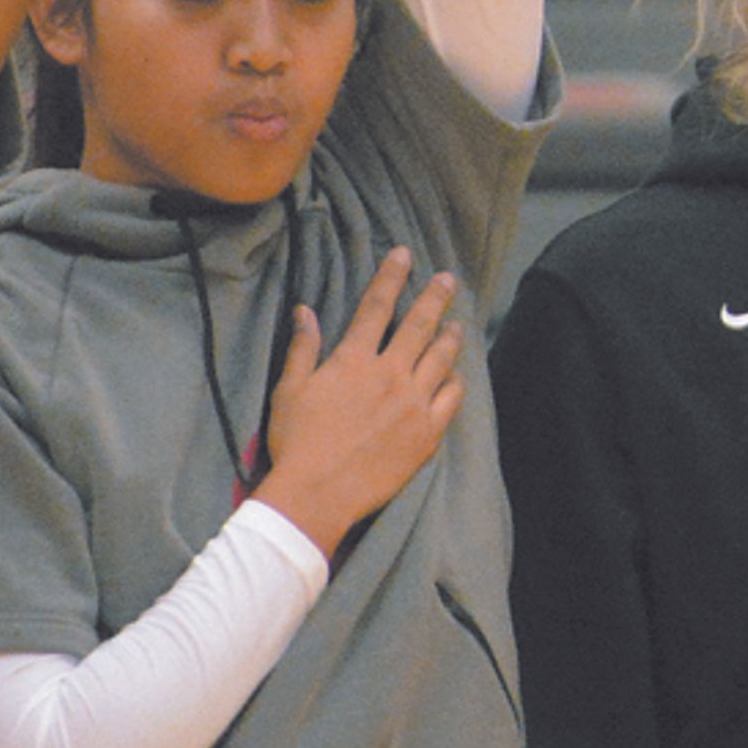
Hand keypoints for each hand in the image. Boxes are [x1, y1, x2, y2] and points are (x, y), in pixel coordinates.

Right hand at [257, 248, 463, 558]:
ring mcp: (413, 402)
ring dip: (450, 336)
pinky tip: (456, 375)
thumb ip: (303, 348)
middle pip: (419, 325)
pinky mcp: (427, 432)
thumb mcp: (289, 391)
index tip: (405, 254)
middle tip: (448, 279)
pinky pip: (451, 398)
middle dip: (435, 297)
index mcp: (354, 360)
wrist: (318, 493)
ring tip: (458, 324)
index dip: (391, 277)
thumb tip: (305, 309)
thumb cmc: (297, 442)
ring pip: (441, 358)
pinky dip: (455, 382)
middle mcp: (390, 374)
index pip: (376, 307)